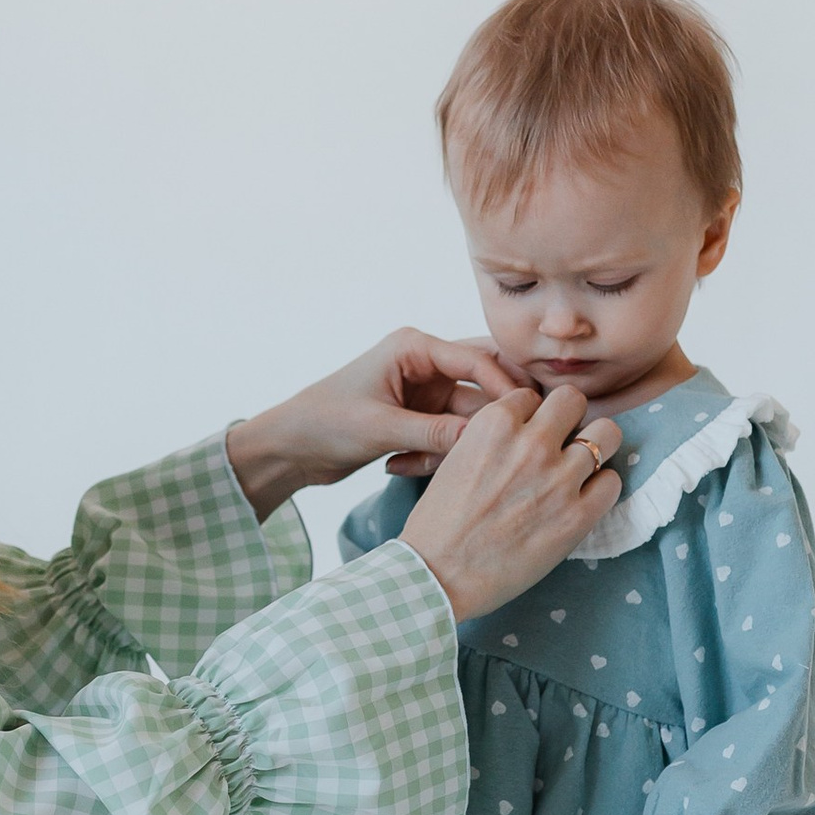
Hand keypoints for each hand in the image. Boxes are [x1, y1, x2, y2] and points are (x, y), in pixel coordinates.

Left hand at [226, 330, 524, 522]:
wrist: (291, 448)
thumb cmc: (324, 422)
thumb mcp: (380, 428)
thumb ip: (434, 433)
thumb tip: (484, 441)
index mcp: (414, 347)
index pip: (477, 358)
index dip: (505, 387)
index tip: (524, 418)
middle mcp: (426, 364)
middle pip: (484, 381)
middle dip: (492, 416)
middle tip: (510, 442)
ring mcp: (426, 392)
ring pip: (469, 415)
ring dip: (453, 445)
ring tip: (416, 464)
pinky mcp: (423, 418)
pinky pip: (451, 436)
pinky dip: (435, 456)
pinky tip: (397, 467)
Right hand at [399, 380, 628, 618]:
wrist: (438, 574)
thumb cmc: (439, 522)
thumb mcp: (456, 458)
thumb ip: (493, 438)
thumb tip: (524, 431)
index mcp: (495, 424)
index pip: (532, 395)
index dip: (531, 415)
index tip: (527, 435)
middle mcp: (531, 443)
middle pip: (575, 400)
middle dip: (570, 417)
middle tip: (562, 440)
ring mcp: (558, 479)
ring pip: (607, 434)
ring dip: (595, 448)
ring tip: (581, 467)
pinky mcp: (577, 516)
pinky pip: (612, 482)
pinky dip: (601, 488)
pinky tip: (583, 499)